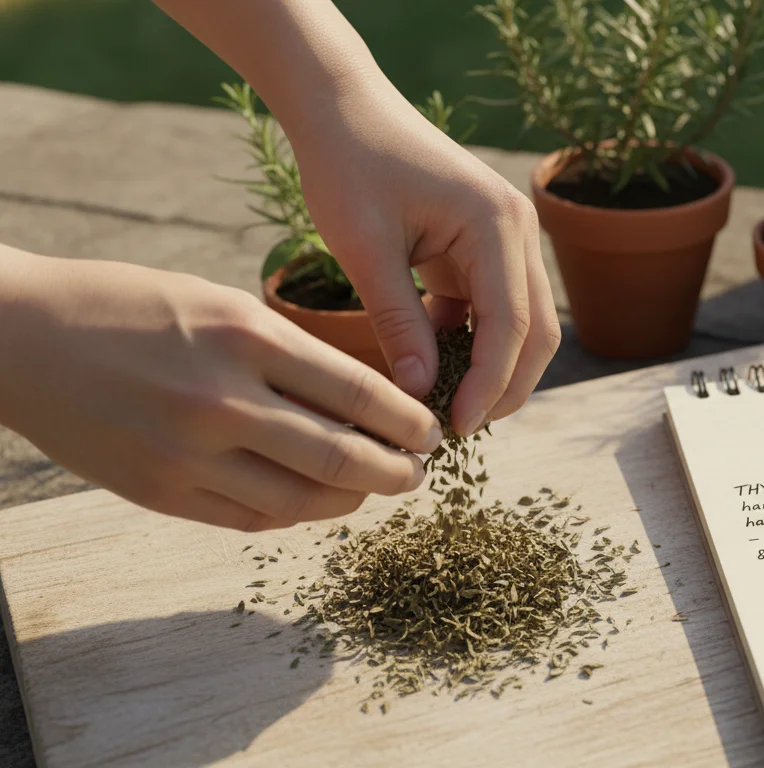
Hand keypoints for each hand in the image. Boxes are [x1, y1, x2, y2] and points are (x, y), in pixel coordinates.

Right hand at [0, 251, 440, 531]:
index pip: (361, 394)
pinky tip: (313, 500)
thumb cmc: (133, 306)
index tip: (431, 431)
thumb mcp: (221, 304)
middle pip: (342, 458)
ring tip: (372, 488)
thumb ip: (290, 353)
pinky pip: (249, 518)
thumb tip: (369, 401)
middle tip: (420, 472)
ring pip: (300, 503)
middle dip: (397, 472)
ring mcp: (186, 455)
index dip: (410, 422)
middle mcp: (221, 400)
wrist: (20, 338)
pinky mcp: (158, 494)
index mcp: (246, 336)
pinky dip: (294, 514)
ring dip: (351, 501)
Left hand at [287, 76, 561, 436]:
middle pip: (536, 331)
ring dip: (492, 369)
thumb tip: (423, 394)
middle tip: (458, 431)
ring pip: (522, 325)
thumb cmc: (348, 163)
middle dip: (505, 387)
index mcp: (497, 224)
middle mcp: (518, 230)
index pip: (511, 324)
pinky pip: (492, 309)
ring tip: (445, 409)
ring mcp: (507, 238)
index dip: (490, 384)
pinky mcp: (486, 247)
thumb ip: (398, 322)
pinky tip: (433, 369)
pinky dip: (471, 344)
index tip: (454, 427)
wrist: (341, 106)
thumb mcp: (364, 249)